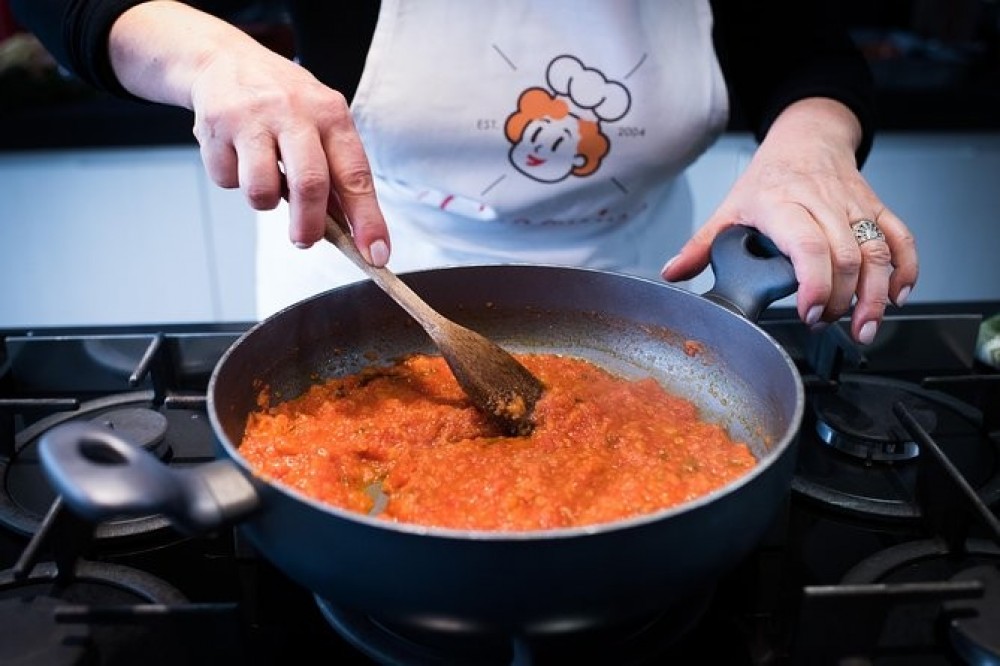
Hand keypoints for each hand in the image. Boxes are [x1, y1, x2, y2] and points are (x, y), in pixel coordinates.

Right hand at [108, 3, 389, 263]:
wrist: (221, 60)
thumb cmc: (282, 104)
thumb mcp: (318, 124)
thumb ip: (334, 173)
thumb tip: (351, 232)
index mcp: (331, 115)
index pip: (356, 175)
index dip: (368, 220)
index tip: (376, 254)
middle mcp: (295, 112)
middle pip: (310, 185)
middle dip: (309, 226)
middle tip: (305, 239)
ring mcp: (254, 117)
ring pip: (262, 190)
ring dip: (264, 201)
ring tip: (263, 180)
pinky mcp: (217, 126)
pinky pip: (227, 180)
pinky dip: (232, 180)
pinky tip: (235, 155)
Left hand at [662, 98, 918, 344]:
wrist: (807, 138)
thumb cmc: (768, 178)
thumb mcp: (729, 207)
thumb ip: (701, 245)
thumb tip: (672, 273)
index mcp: (782, 204)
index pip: (808, 245)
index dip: (814, 283)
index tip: (808, 312)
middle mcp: (823, 204)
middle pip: (847, 255)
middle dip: (843, 300)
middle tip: (826, 324)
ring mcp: (854, 207)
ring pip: (879, 252)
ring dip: (877, 295)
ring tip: (864, 327)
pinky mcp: (877, 209)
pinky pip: (902, 239)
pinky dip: (905, 270)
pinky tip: (897, 297)